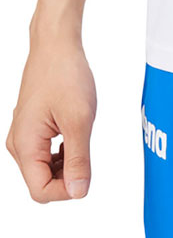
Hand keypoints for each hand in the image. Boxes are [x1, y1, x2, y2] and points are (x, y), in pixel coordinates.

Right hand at [6, 26, 96, 202]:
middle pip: (42, 182)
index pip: (41, 191)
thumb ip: (78, 159)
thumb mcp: (79, 120)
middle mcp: (19, 144)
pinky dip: (63, 150)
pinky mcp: (32, 126)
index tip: (87, 173)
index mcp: (25, 145)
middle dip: (68, 175)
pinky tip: (75, 134)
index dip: (67, 190)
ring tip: (82, 137)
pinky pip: (46, 152)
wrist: (56, 44)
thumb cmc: (65, 74)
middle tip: (88, 150)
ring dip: (67, 162)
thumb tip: (78, 193)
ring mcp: (24, 135)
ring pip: (45, 168)